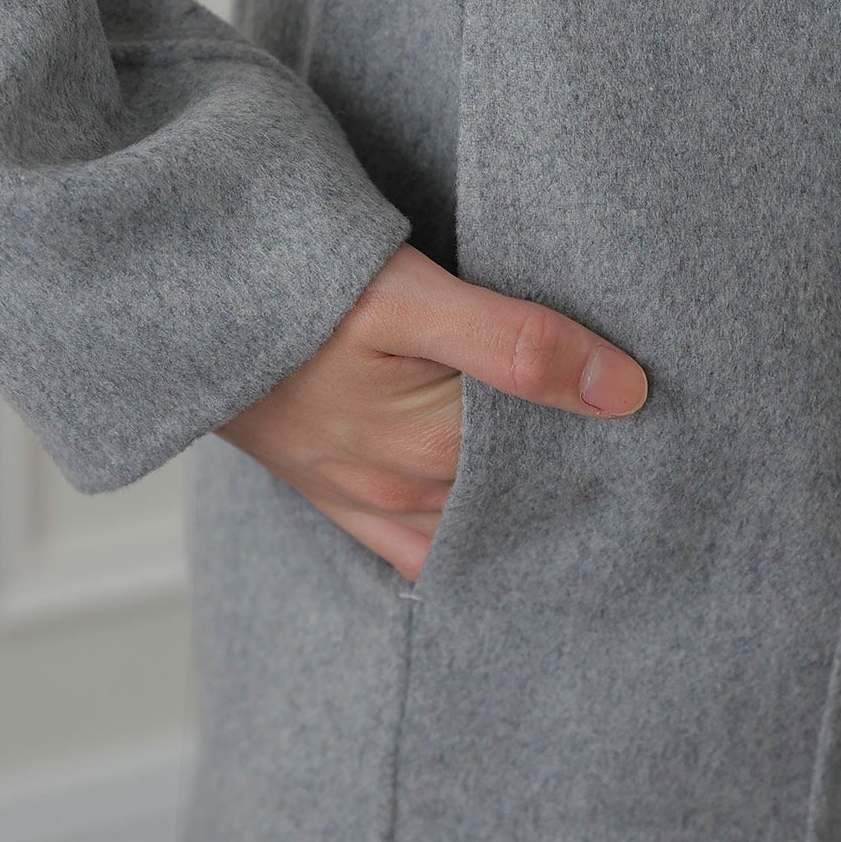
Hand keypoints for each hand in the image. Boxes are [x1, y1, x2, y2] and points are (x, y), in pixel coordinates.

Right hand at [213, 243, 647, 581]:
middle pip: (516, 499)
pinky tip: (493, 541)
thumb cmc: (292, 291)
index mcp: (433, 452)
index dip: (609, 444)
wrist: (183, 306)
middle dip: (574, 476)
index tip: (657, 423)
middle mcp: (404, 493)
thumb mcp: (410, 299)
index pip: (553, 466)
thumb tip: (625, 390)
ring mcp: (367, 501)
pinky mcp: (336, 496)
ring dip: (522, 509)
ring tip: (580, 485)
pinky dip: (459, 546)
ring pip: (472, 527)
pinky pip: (412, 549)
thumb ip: (515, 343)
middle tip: (636, 456)